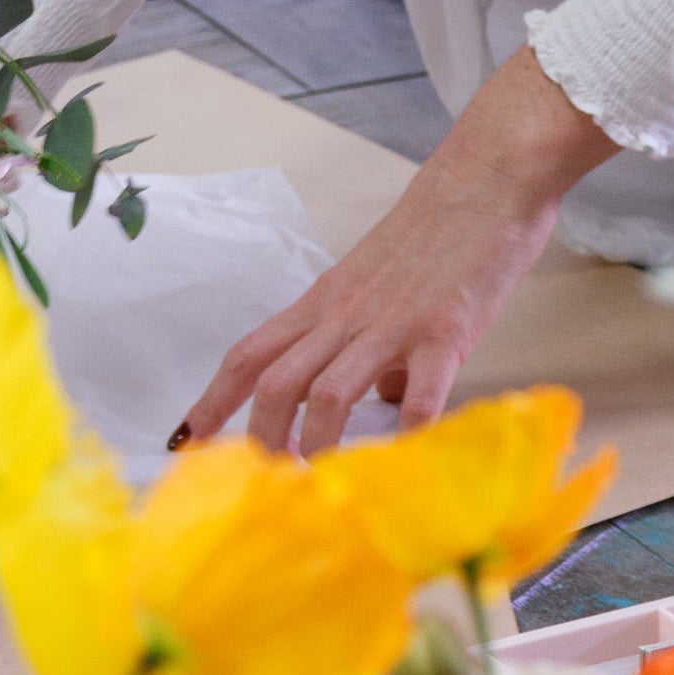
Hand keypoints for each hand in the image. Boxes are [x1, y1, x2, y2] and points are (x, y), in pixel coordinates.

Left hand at [176, 47, 619, 454]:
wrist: (488, 176)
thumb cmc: (438, 230)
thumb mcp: (380, 283)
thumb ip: (368, 340)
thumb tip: (382, 399)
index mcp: (325, 301)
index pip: (250, 354)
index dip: (212, 401)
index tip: (185, 443)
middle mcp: (346, 313)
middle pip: (275, 382)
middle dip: (258, 444)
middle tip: (260, 498)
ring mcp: (394, 322)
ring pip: (329, 394)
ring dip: (316, 449)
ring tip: (320, 496)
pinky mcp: (445, 329)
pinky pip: (421, 395)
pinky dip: (406, 439)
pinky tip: (405, 468)